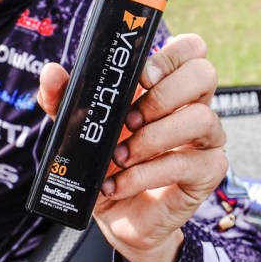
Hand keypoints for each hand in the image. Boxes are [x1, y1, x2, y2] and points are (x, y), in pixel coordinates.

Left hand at [38, 34, 226, 261]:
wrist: (115, 212)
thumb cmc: (106, 160)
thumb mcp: (79, 127)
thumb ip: (65, 98)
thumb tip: (53, 72)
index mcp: (169, 85)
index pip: (191, 49)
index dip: (170, 55)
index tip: (141, 77)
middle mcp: (194, 106)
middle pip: (204, 74)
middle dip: (161, 95)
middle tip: (128, 119)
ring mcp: (206, 139)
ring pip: (200, 118)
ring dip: (152, 138)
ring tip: (119, 157)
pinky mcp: (208, 173)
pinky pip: (185, 164)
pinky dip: (144, 174)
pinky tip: (119, 183)